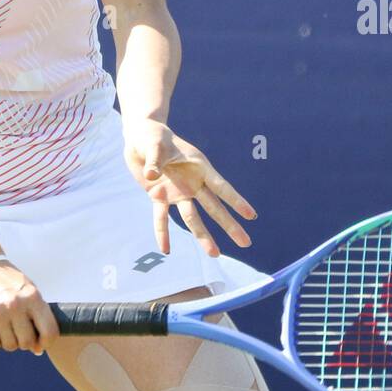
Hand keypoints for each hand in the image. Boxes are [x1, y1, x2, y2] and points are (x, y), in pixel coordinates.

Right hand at [0, 260, 58, 354]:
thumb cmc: (9, 282)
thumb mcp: (30, 292)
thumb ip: (37, 316)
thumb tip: (38, 349)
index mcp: (33, 298)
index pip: (49, 331)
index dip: (47, 343)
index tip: (41, 344)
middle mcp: (16, 305)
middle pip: (27, 342)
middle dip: (25, 343)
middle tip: (20, 334)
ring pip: (9, 345)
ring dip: (9, 342)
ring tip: (6, 329)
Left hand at [122, 117, 256, 257]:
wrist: (141, 136)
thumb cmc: (153, 136)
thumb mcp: (154, 144)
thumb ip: (154, 161)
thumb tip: (151, 176)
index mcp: (199, 167)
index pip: (221, 187)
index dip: (236, 201)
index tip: (251, 215)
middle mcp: (193, 183)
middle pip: (214, 208)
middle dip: (230, 225)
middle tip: (246, 243)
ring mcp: (178, 192)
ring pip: (193, 218)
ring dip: (203, 236)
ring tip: (214, 254)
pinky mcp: (160, 197)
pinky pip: (161, 218)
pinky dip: (162, 233)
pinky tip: (165, 249)